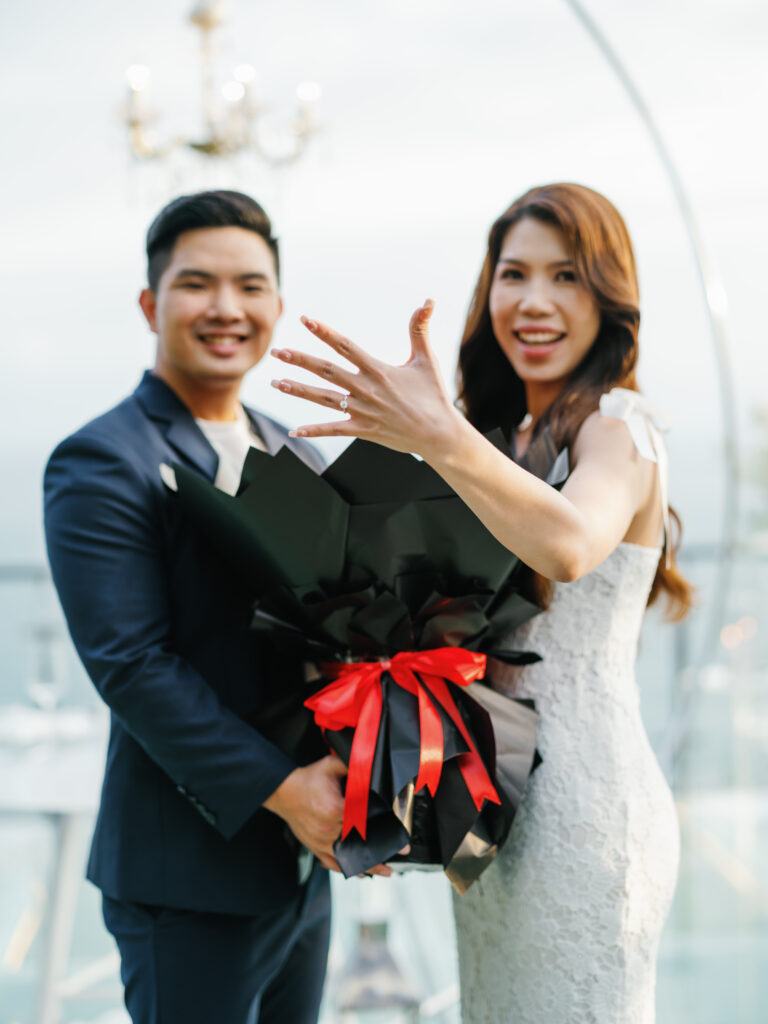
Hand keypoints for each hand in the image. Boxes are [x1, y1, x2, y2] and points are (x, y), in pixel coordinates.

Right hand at [263, 755, 390, 875]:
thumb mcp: (331, 765)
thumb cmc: (307, 780)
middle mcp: (328, 828)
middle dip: (382, 847)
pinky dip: (348, 868)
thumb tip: (370, 767)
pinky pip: (333, 863)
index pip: (365, 820)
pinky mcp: (315, 847)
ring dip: (369, 864)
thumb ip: (352, 766)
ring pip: (349, 857)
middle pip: (360, 841)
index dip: (383, 827)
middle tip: (401, 851)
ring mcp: (321, 840)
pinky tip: (362, 873)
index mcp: (334, 808)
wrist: (283, 792)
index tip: (398, 835)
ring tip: (386, 869)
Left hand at [270, 300, 463, 461]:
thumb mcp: (427, 359)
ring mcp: (362, 411)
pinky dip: (313, 431)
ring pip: (323, 398)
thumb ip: (420, 329)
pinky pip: (333, 430)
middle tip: (276, 351)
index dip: (324, 332)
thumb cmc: (433, 396)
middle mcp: (366, 389)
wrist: (439, 435)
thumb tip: (427, 301)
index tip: (305, 320)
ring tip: (276, 382)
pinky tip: (293, 432)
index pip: (345, 346)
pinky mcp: (363, 431)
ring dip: (298, 389)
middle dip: (299, 360)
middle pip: (326, 370)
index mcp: (378, 369)